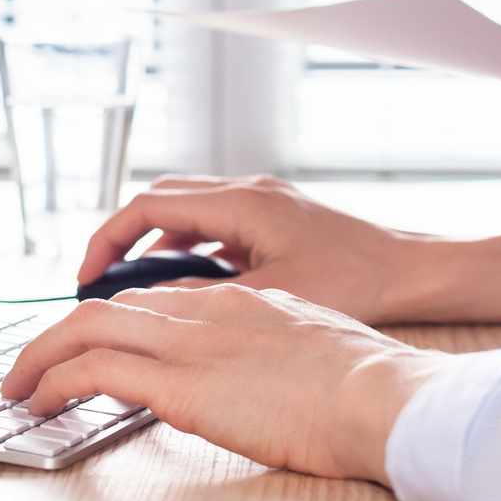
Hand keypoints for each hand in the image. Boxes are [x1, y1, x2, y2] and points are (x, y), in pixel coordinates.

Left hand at [2, 285, 440, 482]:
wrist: (381, 397)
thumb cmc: (367, 389)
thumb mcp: (312, 353)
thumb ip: (273, 354)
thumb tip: (259, 380)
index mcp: (240, 303)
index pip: (156, 301)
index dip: (113, 322)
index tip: (90, 346)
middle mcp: (205, 311)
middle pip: (109, 308)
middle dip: (60, 335)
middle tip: (31, 365)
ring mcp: (189, 343)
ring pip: (85, 329)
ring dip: (41, 357)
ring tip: (17, 388)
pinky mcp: (178, 383)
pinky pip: (92, 370)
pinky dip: (55, 382)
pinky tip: (38, 404)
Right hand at [78, 176, 428, 324]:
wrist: (414, 272)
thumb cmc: (356, 281)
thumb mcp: (268, 297)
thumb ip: (205, 298)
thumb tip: (151, 308)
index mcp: (240, 203)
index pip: (148, 206)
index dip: (108, 240)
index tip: (86, 277)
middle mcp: (248, 191)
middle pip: (161, 201)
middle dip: (123, 239)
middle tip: (99, 283)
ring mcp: (263, 202)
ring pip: (188, 212)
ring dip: (156, 245)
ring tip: (136, 290)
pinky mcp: (276, 219)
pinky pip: (215, 224)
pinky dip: (189, 249)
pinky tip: (189, 287)